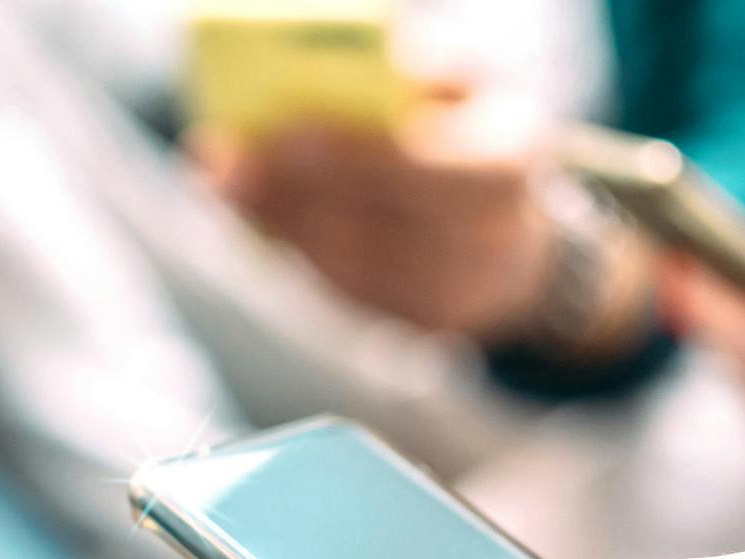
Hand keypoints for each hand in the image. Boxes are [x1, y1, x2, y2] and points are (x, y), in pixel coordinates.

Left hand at [198, 88, 559, 336]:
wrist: (517, 236)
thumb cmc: (477, 135)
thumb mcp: (472, 84)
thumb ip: (430, 61)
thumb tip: (375, 48)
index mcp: (506, 163)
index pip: (421, 165)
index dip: (351, 155)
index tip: (286, 132)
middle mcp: (487, 238)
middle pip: (372, 221)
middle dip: (293, 191)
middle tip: (226, 164)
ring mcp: (454, 291)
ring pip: (346, 262)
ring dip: (280, 221)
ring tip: (227, 182)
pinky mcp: (421, 324)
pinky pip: (343, 289)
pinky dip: (293, 249)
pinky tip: (256, 215)